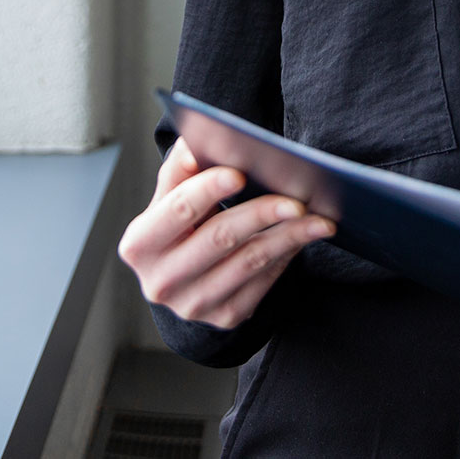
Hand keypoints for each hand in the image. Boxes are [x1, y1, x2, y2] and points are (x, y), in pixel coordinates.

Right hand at [117, 137, 335, 330]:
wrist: (179, 278)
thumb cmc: (176, 228)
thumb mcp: (167, 199)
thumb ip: (180, 170)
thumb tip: (195, 142)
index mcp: (140, 244)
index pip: (178, 210)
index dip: (209, 189)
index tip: (240, 172)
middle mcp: (161, 281)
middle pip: (220, 238)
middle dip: (262, 214)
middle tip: (298, 199)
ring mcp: (194, 304)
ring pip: (249, 262)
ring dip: (289, 237)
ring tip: (319, 218)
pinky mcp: (224, 317)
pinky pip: (263, 282)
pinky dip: (286, 256)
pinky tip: (304, 238)